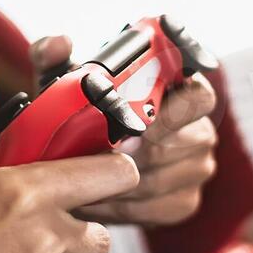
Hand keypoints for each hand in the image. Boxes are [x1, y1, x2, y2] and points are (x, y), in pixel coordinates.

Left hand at [30, 35, 216, 225]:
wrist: (85, 154)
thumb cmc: (81, 109)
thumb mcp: (62, 81)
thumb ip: (52, 55)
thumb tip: (58, 42)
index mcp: (183, 92)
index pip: (199, 97)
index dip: (172, 112)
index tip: (133, 123)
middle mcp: (199, 130)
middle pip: (183, 145)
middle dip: (137, 152)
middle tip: (100, 153)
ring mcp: (195, 169)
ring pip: (164, 180)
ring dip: (122, 182)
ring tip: (86, 177)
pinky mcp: (183, 203)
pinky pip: (157, 210)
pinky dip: (122, 207)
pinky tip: (94, 200)